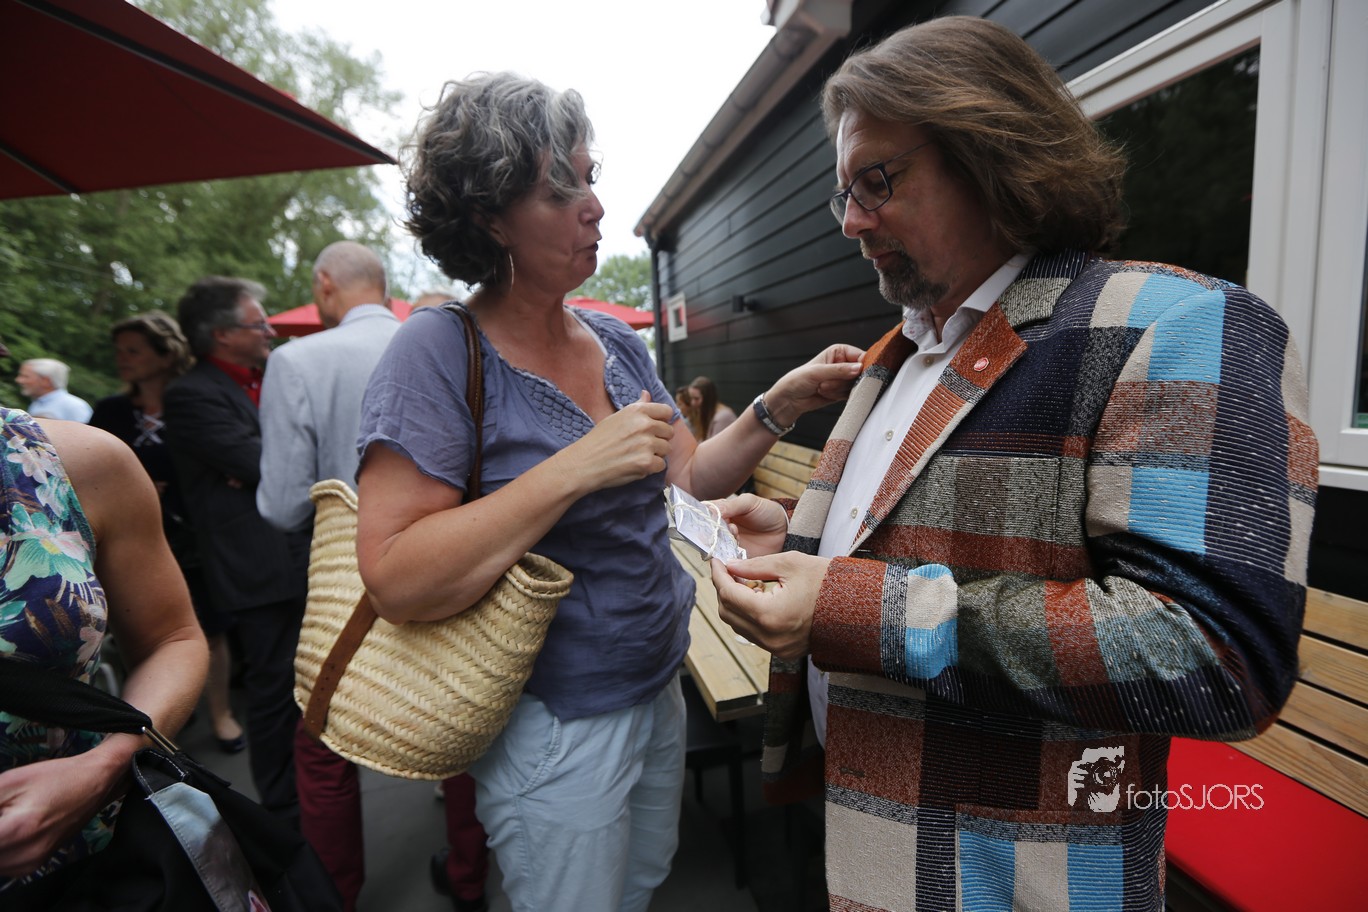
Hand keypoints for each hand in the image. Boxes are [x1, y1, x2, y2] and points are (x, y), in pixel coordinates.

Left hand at [0, 751, 123, 877]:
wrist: (96, 784)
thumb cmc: (56, 777)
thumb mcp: (11, 780)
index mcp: (17, 830)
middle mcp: (24, 855)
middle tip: (2, 809)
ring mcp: (29, 864)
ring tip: (5, 816)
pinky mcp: (33, 866)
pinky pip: (1, 865)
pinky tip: (7, 828)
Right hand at [558, 391, 674, 492]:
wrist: (584, 463)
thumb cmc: (598, 440)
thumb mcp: (617, 417)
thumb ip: (637, 407)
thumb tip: (647, 394)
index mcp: (638, 411)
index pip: (667, 412)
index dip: (661, 421)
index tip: (653, 428)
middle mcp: (645, 425)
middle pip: (669, 432)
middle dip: (659, 439)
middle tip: (641, 446)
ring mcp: (647, 444)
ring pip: (666, 449)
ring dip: (656, 454)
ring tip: (636, 455)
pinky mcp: (646, 463)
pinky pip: (661, 465)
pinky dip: (651, 468)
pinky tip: (635, 465)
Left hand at [709, 551, 830, 659]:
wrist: (860, 608)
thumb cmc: (830, 583)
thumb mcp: (791, 564)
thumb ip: (755, 566)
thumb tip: (730, 566)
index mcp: (770, 614)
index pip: (728, 594)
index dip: (718, 575)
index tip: (717, 561)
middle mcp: (770, 637)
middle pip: (727, 613)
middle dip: (724, 589)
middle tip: (730, 569)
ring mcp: (776, 648)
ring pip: (738, 626)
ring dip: (735, 603)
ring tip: (748, 582)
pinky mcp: (783, 651)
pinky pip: (753, 634)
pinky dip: (749, 615)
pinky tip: (761, 597)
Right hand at [710, 493, 788, 557]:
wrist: (786, 530)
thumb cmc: (767, 512)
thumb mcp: (749, 502)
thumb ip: (729, 506)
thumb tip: (710, 510)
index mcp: (720, 513)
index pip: (703, 517)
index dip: (702, 520)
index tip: (710, 521)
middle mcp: (720, 531)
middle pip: (706, 536)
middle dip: (713, 534)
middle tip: (729, 529)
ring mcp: (727, 546)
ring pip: (714, 550)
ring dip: (722, 546)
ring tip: (737, 537)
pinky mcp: (736, 561)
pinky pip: (726, 564)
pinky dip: (729, 560)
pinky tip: (738, 552)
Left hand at [764, 344, 864, 427]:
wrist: (790, 399)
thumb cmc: (798, 379)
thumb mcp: (817, 372)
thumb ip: (839, 370)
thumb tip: (859, 368)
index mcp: (839, 351)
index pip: (861, 356)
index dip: (863, 365)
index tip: (857, 374)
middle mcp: (844, 363)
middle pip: (860, 373)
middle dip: (843, 380)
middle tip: (826, 382)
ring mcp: (844, 378)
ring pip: (855, 385)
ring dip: (838, 389)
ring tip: (822, 387)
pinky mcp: (843, 391)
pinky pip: (850, 394)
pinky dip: (838, 396)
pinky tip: (826, 393)